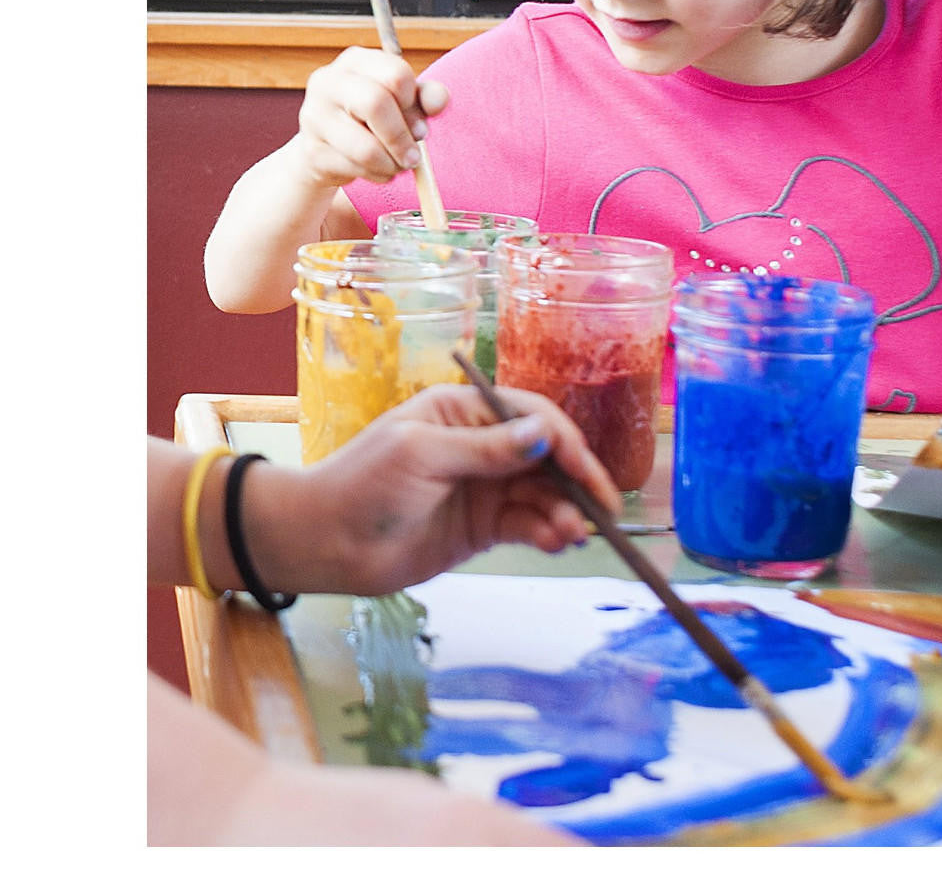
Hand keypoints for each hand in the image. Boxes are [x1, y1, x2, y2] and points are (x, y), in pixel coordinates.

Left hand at [248, 386, 622, 595]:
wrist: (324, 543)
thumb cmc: (363, 484)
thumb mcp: (423, 454)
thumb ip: (486, 449)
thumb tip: (544, 435)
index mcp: (466, 411)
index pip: (531, 417)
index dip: (564, 442)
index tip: (586, 472)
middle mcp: (482, 445)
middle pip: (546, 457)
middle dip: (575, 482)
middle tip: (604, 512)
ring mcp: (485, 486)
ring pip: (542, 494)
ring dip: (564, 512)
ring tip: (572, 536)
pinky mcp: (484, 526)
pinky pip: (528, 524)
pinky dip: (547, 532)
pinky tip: (558, 542)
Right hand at [294, 46, 449, 187]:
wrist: (329, 146)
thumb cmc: (373, 118)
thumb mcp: (404, 102)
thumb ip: (426, 97)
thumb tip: (440, 100)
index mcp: (356, 61)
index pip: (396, 74)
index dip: (414, 103)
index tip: (419, 122)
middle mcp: (328, 81)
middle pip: (375, 103)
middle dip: (402, 138)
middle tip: (414, 157)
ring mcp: (315, 116)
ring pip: (365, 147)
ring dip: (392, 164)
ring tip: (397, 165)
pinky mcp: (312, 151)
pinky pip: (355, 169)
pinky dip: (376, 176)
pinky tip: (378, 170)